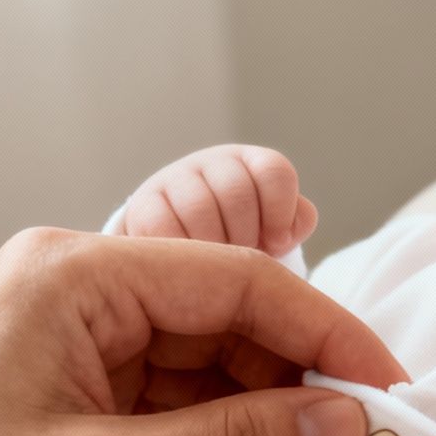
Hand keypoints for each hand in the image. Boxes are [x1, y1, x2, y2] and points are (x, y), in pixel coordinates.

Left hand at [0, 228, 404, 435]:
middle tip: (365, 435)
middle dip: (299, 375)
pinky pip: (171, 403)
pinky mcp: (67, 402)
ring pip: (206, 363)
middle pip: (228, 317)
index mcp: (77, 275)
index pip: (241, 282)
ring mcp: (71, 348)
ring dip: (263, 412)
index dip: (330, 334)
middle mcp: (77, 293)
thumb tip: (339, 420)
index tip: (390, 386)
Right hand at [119, 144, 316, 256]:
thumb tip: (287, 231)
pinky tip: (189, 270)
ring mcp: (173, 181)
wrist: (177, 251)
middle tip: (240, 258)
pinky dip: (182, 255)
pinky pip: (163, 227)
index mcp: (248, 164)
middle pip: (236, 192)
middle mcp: (209, 164)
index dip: (280, 212)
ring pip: (199, 208)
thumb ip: (293, 223)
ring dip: (214, 247)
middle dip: (245, 236)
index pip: (274, 171)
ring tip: (217, 270)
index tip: (277, 243)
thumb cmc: (237, 239)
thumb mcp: (271, 228)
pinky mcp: (141, 205)